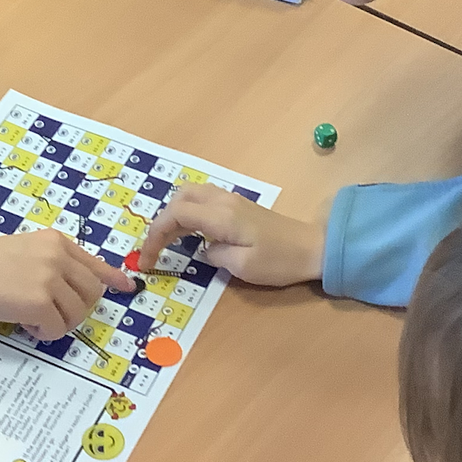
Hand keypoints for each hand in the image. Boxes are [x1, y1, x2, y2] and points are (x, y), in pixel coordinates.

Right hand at [0, 231, 135, 340]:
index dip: (112, 278)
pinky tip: (23, 323)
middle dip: (74, 309)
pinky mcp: (39, 302)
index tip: (127, 287)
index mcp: (56, 241)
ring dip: (57, 323)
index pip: (94, 263)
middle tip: (48, 313)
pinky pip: (57, 329)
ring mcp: (50, 278)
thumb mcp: (24, 251)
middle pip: (90, 294)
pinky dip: (43, 333)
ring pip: (76, 314)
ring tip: (30, 316)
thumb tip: (74, 288)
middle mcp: (58, 255)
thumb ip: (52, 263)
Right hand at [138, 184, 323, 286]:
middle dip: (161, 222)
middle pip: (178, 198)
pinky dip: (187, 211)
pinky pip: (202, 199)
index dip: (155, 235)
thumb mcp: (244, 267)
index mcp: (221, 216)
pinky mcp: (238, 205)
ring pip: (190, 194)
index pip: (175, 215)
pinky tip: (190, 231)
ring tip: (169, 241)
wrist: (313, 248)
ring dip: (173, 214)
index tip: (148, 260)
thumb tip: (203, 250)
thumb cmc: (280, 261)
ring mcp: (231, 200)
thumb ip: (215, 255)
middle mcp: (223, 201)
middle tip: (156, 249)